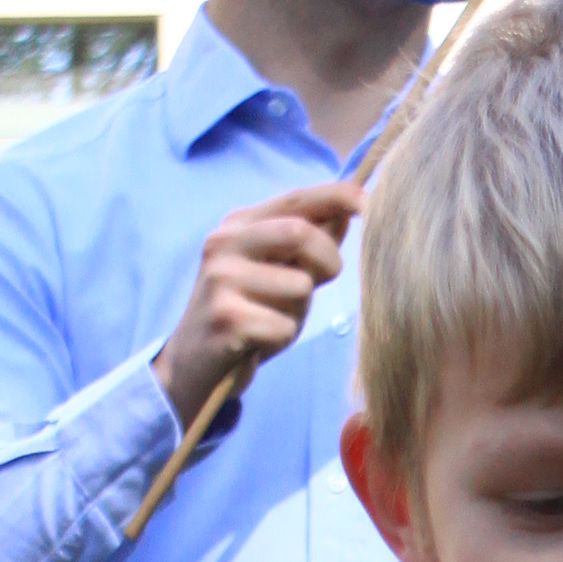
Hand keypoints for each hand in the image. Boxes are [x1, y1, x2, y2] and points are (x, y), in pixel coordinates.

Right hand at [152, 181, 361, 427]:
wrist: (193, 365)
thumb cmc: (247, 313)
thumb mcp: (277, 271)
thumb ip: (309, 242)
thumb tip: (349, 207)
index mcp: (239, 225)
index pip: (296, 199)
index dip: (337, 196)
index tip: (369, 203)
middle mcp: (224, 244)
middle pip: (299, 233)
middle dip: (327, 261)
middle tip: (318, 284)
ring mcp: (220, 280)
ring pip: (299, 287)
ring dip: (300, 311)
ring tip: (273, 319)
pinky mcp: (225, 319)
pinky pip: (285, 326)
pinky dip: (283, 339)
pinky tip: (258, 341)